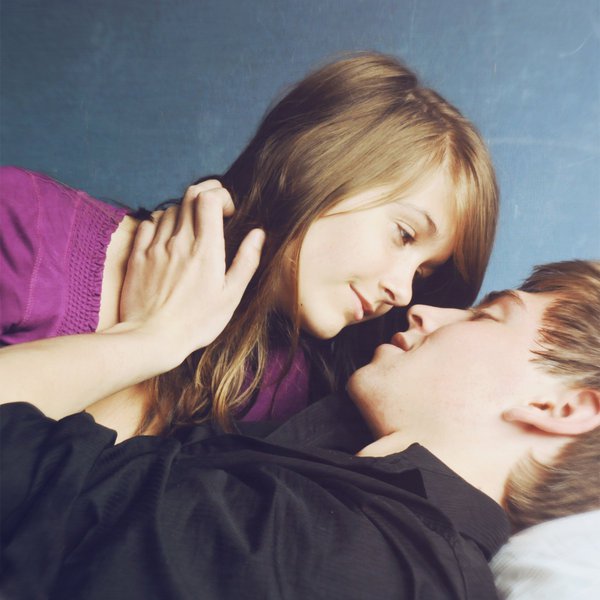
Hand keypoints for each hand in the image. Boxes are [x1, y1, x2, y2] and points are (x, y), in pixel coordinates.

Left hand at [119, 180, 264, 364]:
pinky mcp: (137, 256)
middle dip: (205, 194)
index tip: (228, 212)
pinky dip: (159, 222)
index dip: (221, 195)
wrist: (152, 338)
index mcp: (205, 249)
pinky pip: (147, 224)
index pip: (208, 199)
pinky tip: (167, 237)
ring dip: (184, 211)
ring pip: (169, 209)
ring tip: (192, 228)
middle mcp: (179, 241)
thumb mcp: (231, 296)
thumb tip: (258, 234)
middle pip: (189, 196)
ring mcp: (155, 247)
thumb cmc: (196, 322)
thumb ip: (246, 261)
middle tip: (214, 208)